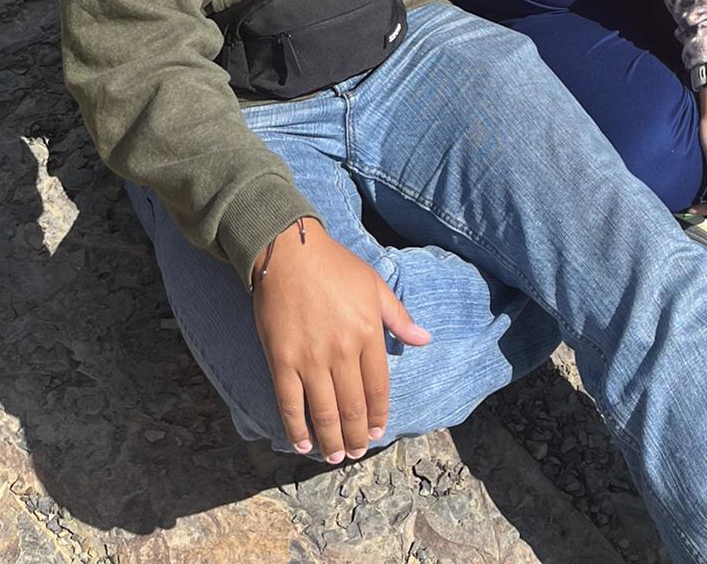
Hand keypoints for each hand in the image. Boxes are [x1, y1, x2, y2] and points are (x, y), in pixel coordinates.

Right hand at [251, 218, 429, 462]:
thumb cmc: (335, 266)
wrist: (289, 251)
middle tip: (358, 452)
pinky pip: (290, 403)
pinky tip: (302, 443)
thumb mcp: (374, 285)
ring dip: (331, 440)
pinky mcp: (282, 360)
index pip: (378, 388)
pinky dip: (296, 428)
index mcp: (368, 334)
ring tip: (336, 455)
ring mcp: (310, 358)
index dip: (379, 415)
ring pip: (324, 412)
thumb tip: (424, 339)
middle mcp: (342, 351)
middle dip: (357, 436)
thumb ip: (399, 317)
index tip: (379, 431)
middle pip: (352, 407)